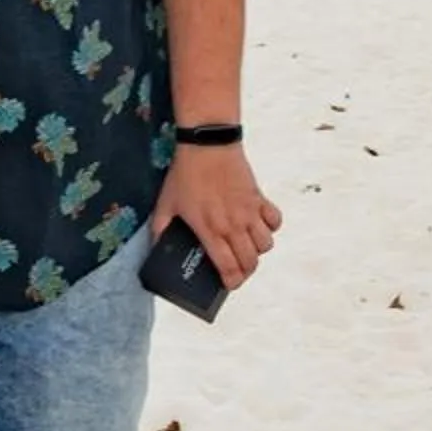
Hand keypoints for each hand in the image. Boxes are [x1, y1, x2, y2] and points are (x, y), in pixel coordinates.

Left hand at [152, 142, 279, 292]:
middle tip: (236, 271)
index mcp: (211, 230)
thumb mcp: (165, 205)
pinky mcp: (259, 198)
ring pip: (265, 245)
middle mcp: (234, 224)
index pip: (229, 267)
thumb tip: (156, 248)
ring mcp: (249, 211)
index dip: (231, 282)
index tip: (228, 285)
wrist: (207, 145)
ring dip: (257, 251)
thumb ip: (160, 230)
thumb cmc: (185, 175)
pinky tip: (258, 226)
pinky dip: (270, 228)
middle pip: (250, 261)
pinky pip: (275, 221)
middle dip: (244, 272)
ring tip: (246, 249)